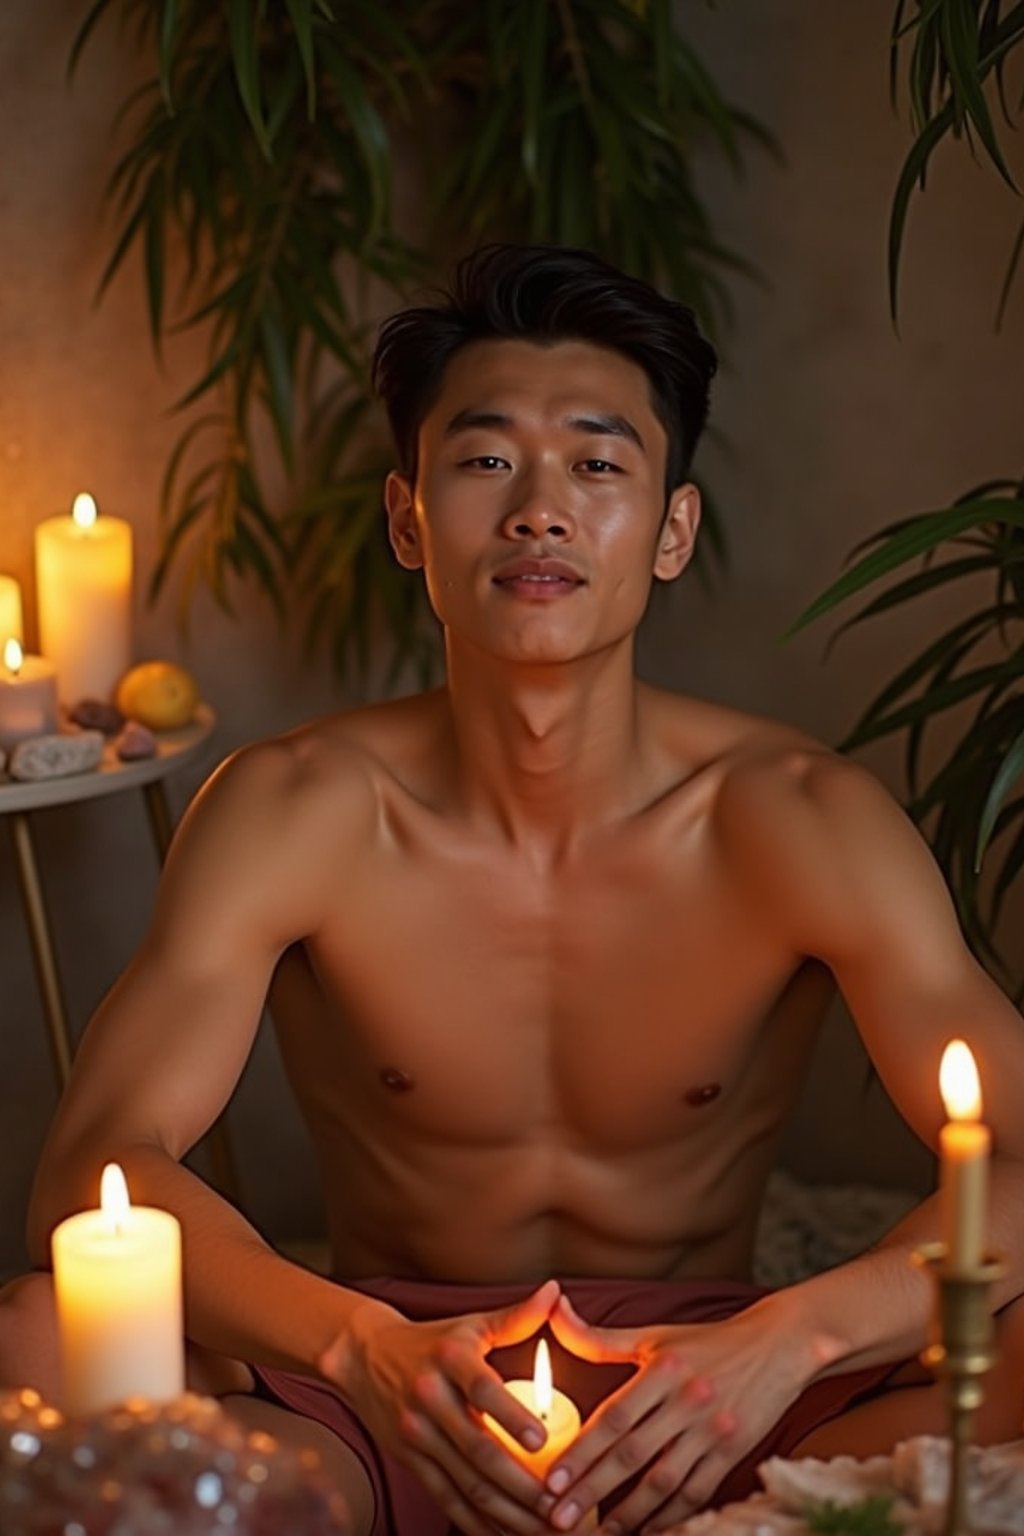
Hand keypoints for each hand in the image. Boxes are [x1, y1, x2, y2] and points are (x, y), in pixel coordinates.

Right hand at [321, 1279, 564, 1535]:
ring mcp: (416, 1435)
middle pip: (478, 1449)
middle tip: (558, 1506)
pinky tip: (503, 1535)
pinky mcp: (409, 1461)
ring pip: (465, 1483)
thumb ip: (518, 1316)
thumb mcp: (472, 1324)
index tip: (543, 1440)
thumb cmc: (432, 1340)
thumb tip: (556, 1291)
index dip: (512, 1416)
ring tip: (543, 1529)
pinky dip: (476, 1524)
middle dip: (521, 1484)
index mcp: (451, 1360)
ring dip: (506, 1513)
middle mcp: (431, 1399)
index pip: (483, 1389)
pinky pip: (446, 1499)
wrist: (364, 1355)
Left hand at [543, 1291, 814, 1533]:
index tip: (551, 1480)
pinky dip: (671, 1515)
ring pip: (664, 1480)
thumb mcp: (653, 1336)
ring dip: (629, 1512)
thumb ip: (599, 1337)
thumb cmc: (706, 1343)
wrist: (778, 1346)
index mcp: (663, 1369)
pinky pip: (698, 1491)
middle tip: (558, 1517)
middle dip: (593, 1490)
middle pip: (632, 1454)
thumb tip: (554, 1309)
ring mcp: (713, 1429)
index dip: (582, 1451)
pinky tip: (647, 1529)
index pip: (614, 1417)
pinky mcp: (735, 1451)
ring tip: (598, 1532)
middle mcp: (687, 1400)